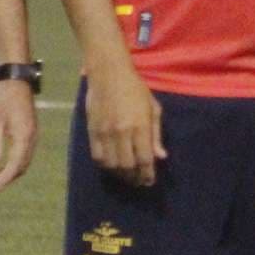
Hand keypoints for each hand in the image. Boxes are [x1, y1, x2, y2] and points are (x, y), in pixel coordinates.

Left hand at [0, 78, 38, 189]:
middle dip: (7, 177)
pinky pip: (25, 153)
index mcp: (24, 136)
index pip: (16, 164)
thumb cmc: (4, 99)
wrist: (17, 81)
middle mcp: (31, 138)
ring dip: (10, 171)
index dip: (6, 177)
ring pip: (24, 161)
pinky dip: (15, 162)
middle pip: (22, 166)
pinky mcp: (30, 132)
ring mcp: (33, 135)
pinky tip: (3, 163)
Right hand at [85, 55, 165, 186]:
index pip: (145, 159)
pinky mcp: (92, 131)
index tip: (149, 181)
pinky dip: (105, 165)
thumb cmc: (136, 89)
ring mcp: (105, 133)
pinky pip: (97, 157)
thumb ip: (156, 134)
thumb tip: (161, 157)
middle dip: (134, 178)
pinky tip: (112, 166)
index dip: (148, 174)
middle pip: (127, 166)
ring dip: (120, 174)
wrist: (108, 74)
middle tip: (138, 181)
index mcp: (140, 126)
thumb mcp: (153, 108)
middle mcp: (122, 132)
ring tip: (126, 176)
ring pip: (111, 165)